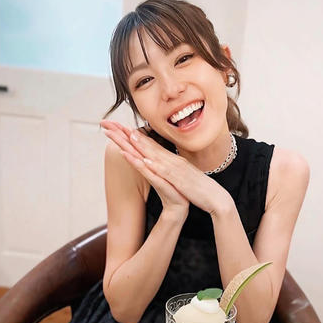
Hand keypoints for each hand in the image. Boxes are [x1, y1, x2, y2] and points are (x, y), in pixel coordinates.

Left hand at [100, 121, 233, 216]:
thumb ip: (168, 168)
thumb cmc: (195, 188)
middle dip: (126, 134)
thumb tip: (157, 162)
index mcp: (170, 159)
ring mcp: (175, 169)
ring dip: (140, 145)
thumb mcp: (178, 175)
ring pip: (153, 155)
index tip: (114, 127)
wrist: (214, 197)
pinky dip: (154, 166)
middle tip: (108, 125)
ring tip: (125, 135)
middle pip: (145, 144)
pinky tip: (145, 160)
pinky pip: (164, 172)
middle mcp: (171, 160)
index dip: (130, 134)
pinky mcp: (179, 180)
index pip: (147, 143)